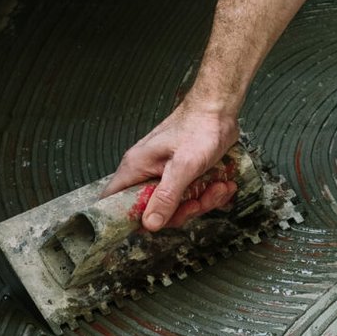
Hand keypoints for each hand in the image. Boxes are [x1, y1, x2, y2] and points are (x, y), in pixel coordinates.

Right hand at [105, 102, 240, 230]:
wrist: (219, 109)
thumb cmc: (199, 129)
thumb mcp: (183, 166)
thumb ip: (166, 196)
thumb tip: (150, 225)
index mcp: (136, 167)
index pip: (113, 200)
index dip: (125, 219)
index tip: (152, 226)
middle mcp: (145, 172)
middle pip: (151, 210)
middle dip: (180, 211)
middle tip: (198, 202)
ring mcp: (164, 174)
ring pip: (175, 204)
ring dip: (201, 201)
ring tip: (219, 187)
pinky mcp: (182, 174)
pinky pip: (189, 195)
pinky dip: (208, 193)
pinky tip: (223, 184)